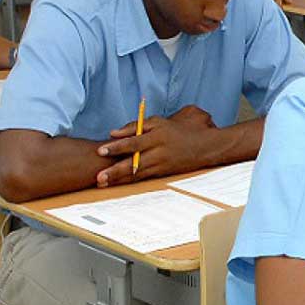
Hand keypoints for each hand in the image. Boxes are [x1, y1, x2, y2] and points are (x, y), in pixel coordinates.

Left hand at [95, 105, 214, 185]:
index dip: (117, 146)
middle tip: (99, 177)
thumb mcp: (160, 121)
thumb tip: (114, 132)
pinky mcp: (163, 172)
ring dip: (119, 179)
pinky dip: (129, 180)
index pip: (133, 141)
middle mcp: (159, 151)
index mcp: (157, 135)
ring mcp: (162, 164)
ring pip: (137, 173)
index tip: (101, 150)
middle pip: (133, 162)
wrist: (206, 146)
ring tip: (102, 183)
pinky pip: (143, 177)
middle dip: (115, 170)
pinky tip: (117, 183)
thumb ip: (136, 125)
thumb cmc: (181, 130)